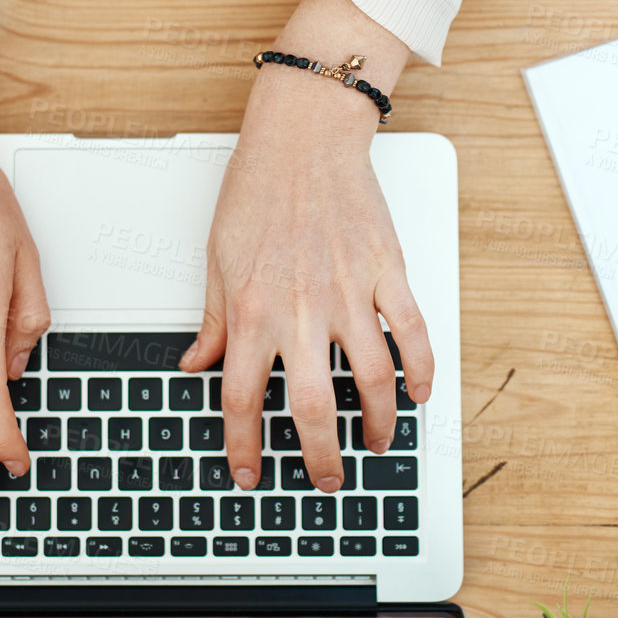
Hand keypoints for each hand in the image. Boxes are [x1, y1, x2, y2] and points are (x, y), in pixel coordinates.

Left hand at [184, 0, 432, 491]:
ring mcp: (349, 293)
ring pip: (371, 379)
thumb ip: (213, 321)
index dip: (244, 446)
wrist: (304, 139)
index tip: (250, 472)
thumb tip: (197, 363)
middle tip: (324, 479)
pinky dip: (420, 370)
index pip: (243, 398)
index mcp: (252, 311)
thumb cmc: (257, 189)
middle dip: (319, 456)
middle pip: (312, 407)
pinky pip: (411, 333)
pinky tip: (418, 393)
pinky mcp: (386, 272)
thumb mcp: (217, 259)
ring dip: (376, 422)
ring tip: (374, 443)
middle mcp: (301, 309)